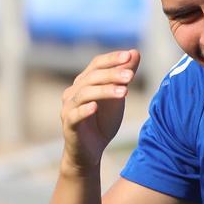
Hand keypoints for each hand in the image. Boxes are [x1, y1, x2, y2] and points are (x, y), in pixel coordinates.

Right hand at [60, 49, 140, 173]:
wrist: (91, 150)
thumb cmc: (103, 121)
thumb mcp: (118, 97)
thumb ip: (124, 76)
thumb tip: (135, 52)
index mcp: (85, 82)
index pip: (96, 64)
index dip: (112, 59)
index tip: (130, 55)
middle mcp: (74, 91)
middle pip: (92, 77)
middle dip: (112, 74)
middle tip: (131, 75)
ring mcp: (69, 108)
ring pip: (85, 94)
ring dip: (104, 91)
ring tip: (124, 92)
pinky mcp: (68, 125)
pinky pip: (74, 115)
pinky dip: (84, 110)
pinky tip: (95, 107)